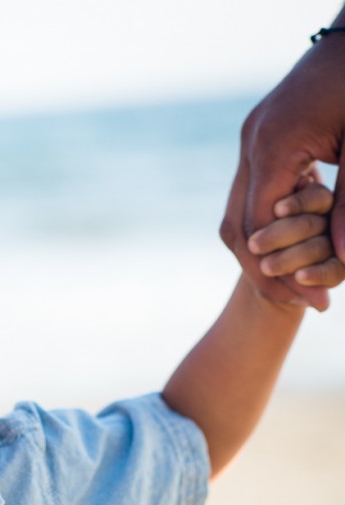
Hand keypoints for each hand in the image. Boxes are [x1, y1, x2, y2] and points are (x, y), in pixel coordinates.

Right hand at [220, 30, 344, 310]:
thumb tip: (344, 259)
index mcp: (274, 147)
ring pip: (239, 210)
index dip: (283, 271)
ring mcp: (252, 137)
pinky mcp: (261, 133)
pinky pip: (252, 189)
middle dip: (266, 269)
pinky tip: (296, 238)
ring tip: (296, 278)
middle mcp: (252, 143)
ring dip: (263, 247)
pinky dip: (267, 221)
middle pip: (238, 225)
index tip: (316, 302)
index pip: (261, 227)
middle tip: (302, 302)